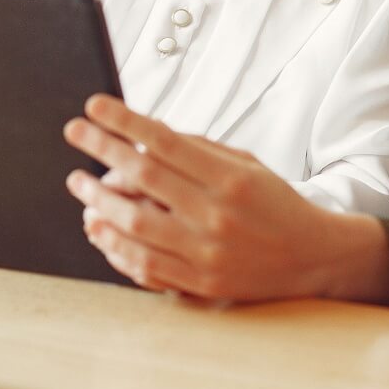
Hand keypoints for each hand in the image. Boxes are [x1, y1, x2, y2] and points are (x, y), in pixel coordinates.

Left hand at [62, 95, 388, 303]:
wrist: (313, 257)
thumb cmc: (275, 203)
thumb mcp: (246, 164)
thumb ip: (198, 149)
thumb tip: (144, 133)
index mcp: (230, 178)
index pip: (164, 142)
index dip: (124, 121)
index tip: (95, 105)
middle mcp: (216, 215)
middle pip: (143, 178)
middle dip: (101, 150)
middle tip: (74, 132)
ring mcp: (206, 252)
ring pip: (134, 225)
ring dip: (99, 201)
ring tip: (80, 184)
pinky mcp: (199, 283)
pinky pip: (144, 265)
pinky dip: (114, 246)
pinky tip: (98, 228)